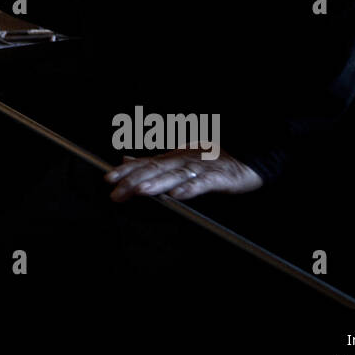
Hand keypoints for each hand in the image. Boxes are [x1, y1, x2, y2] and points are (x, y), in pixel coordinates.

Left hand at [103, 149, 263, 201]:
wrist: (246, 158)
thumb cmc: (210, 160)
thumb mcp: (177, 159)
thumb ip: (151, 162)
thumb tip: (125, 159)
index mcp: (172, 158)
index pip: (144, 163)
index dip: (125, 171)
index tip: (108, 178)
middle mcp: (182, 160)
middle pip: (154, 170)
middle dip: (133, 180)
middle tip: (117, 191)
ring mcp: (199, 168)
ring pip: (174, 176)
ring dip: (156, 183)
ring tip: (140, 191)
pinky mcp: (218, 177)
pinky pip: (201, 183)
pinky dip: (188, 188)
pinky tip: (177, 196)